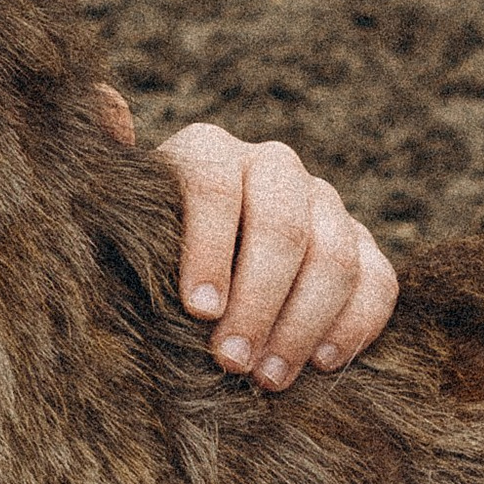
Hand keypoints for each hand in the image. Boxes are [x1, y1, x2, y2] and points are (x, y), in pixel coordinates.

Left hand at [98, 90, 398, 390]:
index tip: (197, 312)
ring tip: (268, 378)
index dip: (209, 249)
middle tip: (232, 362)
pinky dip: (357, 324)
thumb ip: (105, 168)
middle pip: (283, 225)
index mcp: (207, 151)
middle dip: (259, 300)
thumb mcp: (117, 214)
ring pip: (335, 255)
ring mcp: (323, 202)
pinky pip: (378, 279)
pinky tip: (324, 364)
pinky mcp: (360, 244)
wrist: (194, 266)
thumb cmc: (144, 246)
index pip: (215, 186)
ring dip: (304, 323)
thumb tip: (108, 104)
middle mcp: (271, 166)